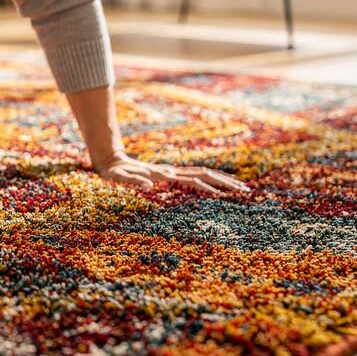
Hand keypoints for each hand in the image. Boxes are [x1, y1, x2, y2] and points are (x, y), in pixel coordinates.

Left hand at [93, 150, 250, 194]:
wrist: (111, 161)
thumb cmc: (115, 172)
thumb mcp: (120, 177)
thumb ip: (132, 181)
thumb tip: (149, 185)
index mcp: (164, 173)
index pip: (193, 179)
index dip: (208, 186)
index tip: (223, 194)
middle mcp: (172, 171)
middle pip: (205, 173)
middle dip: (225, 182)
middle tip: (245, 190)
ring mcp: (172, 172)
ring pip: (203, 174)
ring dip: (221, 180)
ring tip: (239, 188)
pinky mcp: (169, 175)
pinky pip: (194, 178)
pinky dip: (209, 182)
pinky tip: (217, 187)